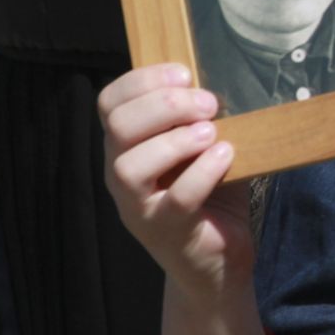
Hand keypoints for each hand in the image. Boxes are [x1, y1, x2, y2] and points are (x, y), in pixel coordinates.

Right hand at [99, 63, 252, 298]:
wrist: (218, 261)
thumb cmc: (209, 195)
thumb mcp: (201, 148)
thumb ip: (196, 118)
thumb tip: (212, 82)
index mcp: (126, 147)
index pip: (109, 102)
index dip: (143, 80)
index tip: (185, 73)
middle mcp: (121, 175)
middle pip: (117, 127)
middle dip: (165, 105)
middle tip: (209, 104)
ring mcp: (138, 207)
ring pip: (129, 168)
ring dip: (175, 140)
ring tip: (211, 133)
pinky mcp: (166, 232)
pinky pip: (176, 200)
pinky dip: (202, 172)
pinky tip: (225, 156)